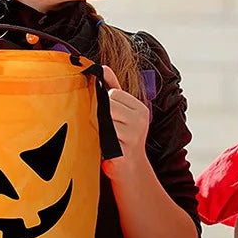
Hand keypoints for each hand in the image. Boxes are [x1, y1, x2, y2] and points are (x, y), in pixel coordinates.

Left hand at [100, 66, 149, 181]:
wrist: (130, 170)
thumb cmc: (123, 137)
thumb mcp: (122, 111)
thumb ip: (113, 88)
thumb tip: (102, 67)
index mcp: (140, 108)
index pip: (114, 94)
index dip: (104, 102)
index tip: (106, 114)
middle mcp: (140, 120)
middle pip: (108, 105)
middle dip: (99, 113)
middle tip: (100, 125)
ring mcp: (133, 136)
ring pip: (103, 120)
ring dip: (97, 127)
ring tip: (102, 136)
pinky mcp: (123, 151)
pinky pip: (102, 138)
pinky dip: (98, 141)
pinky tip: (103, 146)